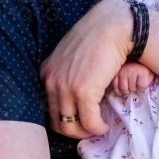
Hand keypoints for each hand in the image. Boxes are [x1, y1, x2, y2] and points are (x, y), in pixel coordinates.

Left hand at [40, 0, 133, 137]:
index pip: (48, 109)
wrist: (111, 27)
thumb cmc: (96, 37)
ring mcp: (66, 87)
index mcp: (47, 73)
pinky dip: (97, 129)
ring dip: (86, 132)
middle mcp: (51, 81)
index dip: (64, 120)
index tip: (79, 120)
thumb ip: (65, 71)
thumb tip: (71, 91)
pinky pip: (89, 122)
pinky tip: (104, 126)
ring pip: (70, 127)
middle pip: (56, 122)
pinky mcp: (83, 91)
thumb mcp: (70, 55)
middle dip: (74, 131)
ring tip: (97, 128)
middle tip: (88, 129)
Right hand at [111, 62, 155, 95]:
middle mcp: (131, 71)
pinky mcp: (115, 73)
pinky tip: (120, 90)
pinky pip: (114, 86)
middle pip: (132, 89)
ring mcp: (122, 72)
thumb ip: (152, 78)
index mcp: (142, 71)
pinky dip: (117, 90)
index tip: (140, 83)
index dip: (141, 87)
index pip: (141, 88)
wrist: (132, 53)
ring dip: (126, 90)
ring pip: (123, 89)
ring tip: (128, 87)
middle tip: (133, 84)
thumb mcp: (150, 71)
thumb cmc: (142, 65)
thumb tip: (156, 83)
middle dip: (133, 88)